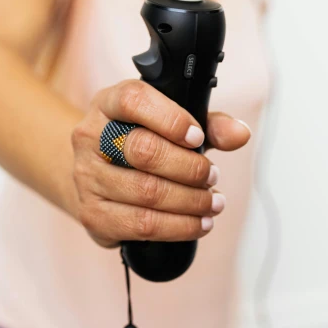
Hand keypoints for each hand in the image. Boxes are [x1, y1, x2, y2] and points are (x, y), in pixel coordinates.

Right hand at [71, 80, 250, 248]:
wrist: (99, 174)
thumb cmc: (140, 142)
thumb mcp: (173, 124)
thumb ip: (209, 125)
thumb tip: (240, 133)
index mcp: (108, 103)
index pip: (133, 100)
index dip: (170, 118)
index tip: (197, 137)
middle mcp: (90, 136)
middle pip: (143, 150)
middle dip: (189, 167)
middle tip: (212, 175)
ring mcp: (87, 177)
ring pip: (146, 192)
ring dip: (190, 201)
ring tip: (213, 202)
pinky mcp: (92, 214)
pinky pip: (141, 225)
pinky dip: (179, 227)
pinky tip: (198, 223)